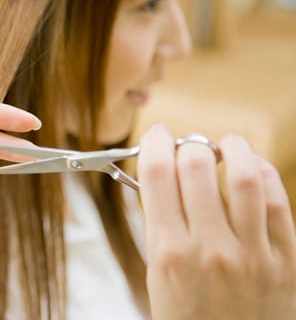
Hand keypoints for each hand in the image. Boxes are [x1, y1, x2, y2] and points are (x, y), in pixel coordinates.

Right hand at [138, 124, 295, 319]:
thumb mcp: (157, 276)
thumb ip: (160, 225)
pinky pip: (278, 201)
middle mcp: (211, 249)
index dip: (155, 142)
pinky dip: (262, 172)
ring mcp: (253, 254)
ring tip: (223, 147)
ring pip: (244, 176)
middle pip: (197, 165)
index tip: (156, 136)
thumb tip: (162, 177)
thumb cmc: (187, 319)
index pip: (159, 173)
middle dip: (187, 145)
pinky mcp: (285, 260)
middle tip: (186, 148)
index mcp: (169, 253)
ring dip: (230, 149)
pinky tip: (251, 168)